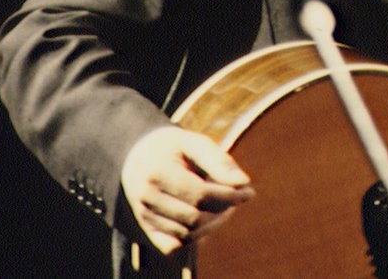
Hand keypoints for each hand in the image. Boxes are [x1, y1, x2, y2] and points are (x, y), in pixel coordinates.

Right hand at [120, 125, 254, 253]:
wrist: (139, 156)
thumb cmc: (174, 147)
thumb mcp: (194, 142)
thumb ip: (219, 160)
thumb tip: (243, 183)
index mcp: (156, 173)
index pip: (199, 194)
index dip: (228, 196)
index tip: (248, 191)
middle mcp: (145, 198)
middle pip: (194, 217)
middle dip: (224, 209)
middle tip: (239, 196)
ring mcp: (144, 216)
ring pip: (187, 234)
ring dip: (214, 223)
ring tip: (227, 205)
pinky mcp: (148, 229)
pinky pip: (174, 245)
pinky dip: (196, 236)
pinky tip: (210, 218)